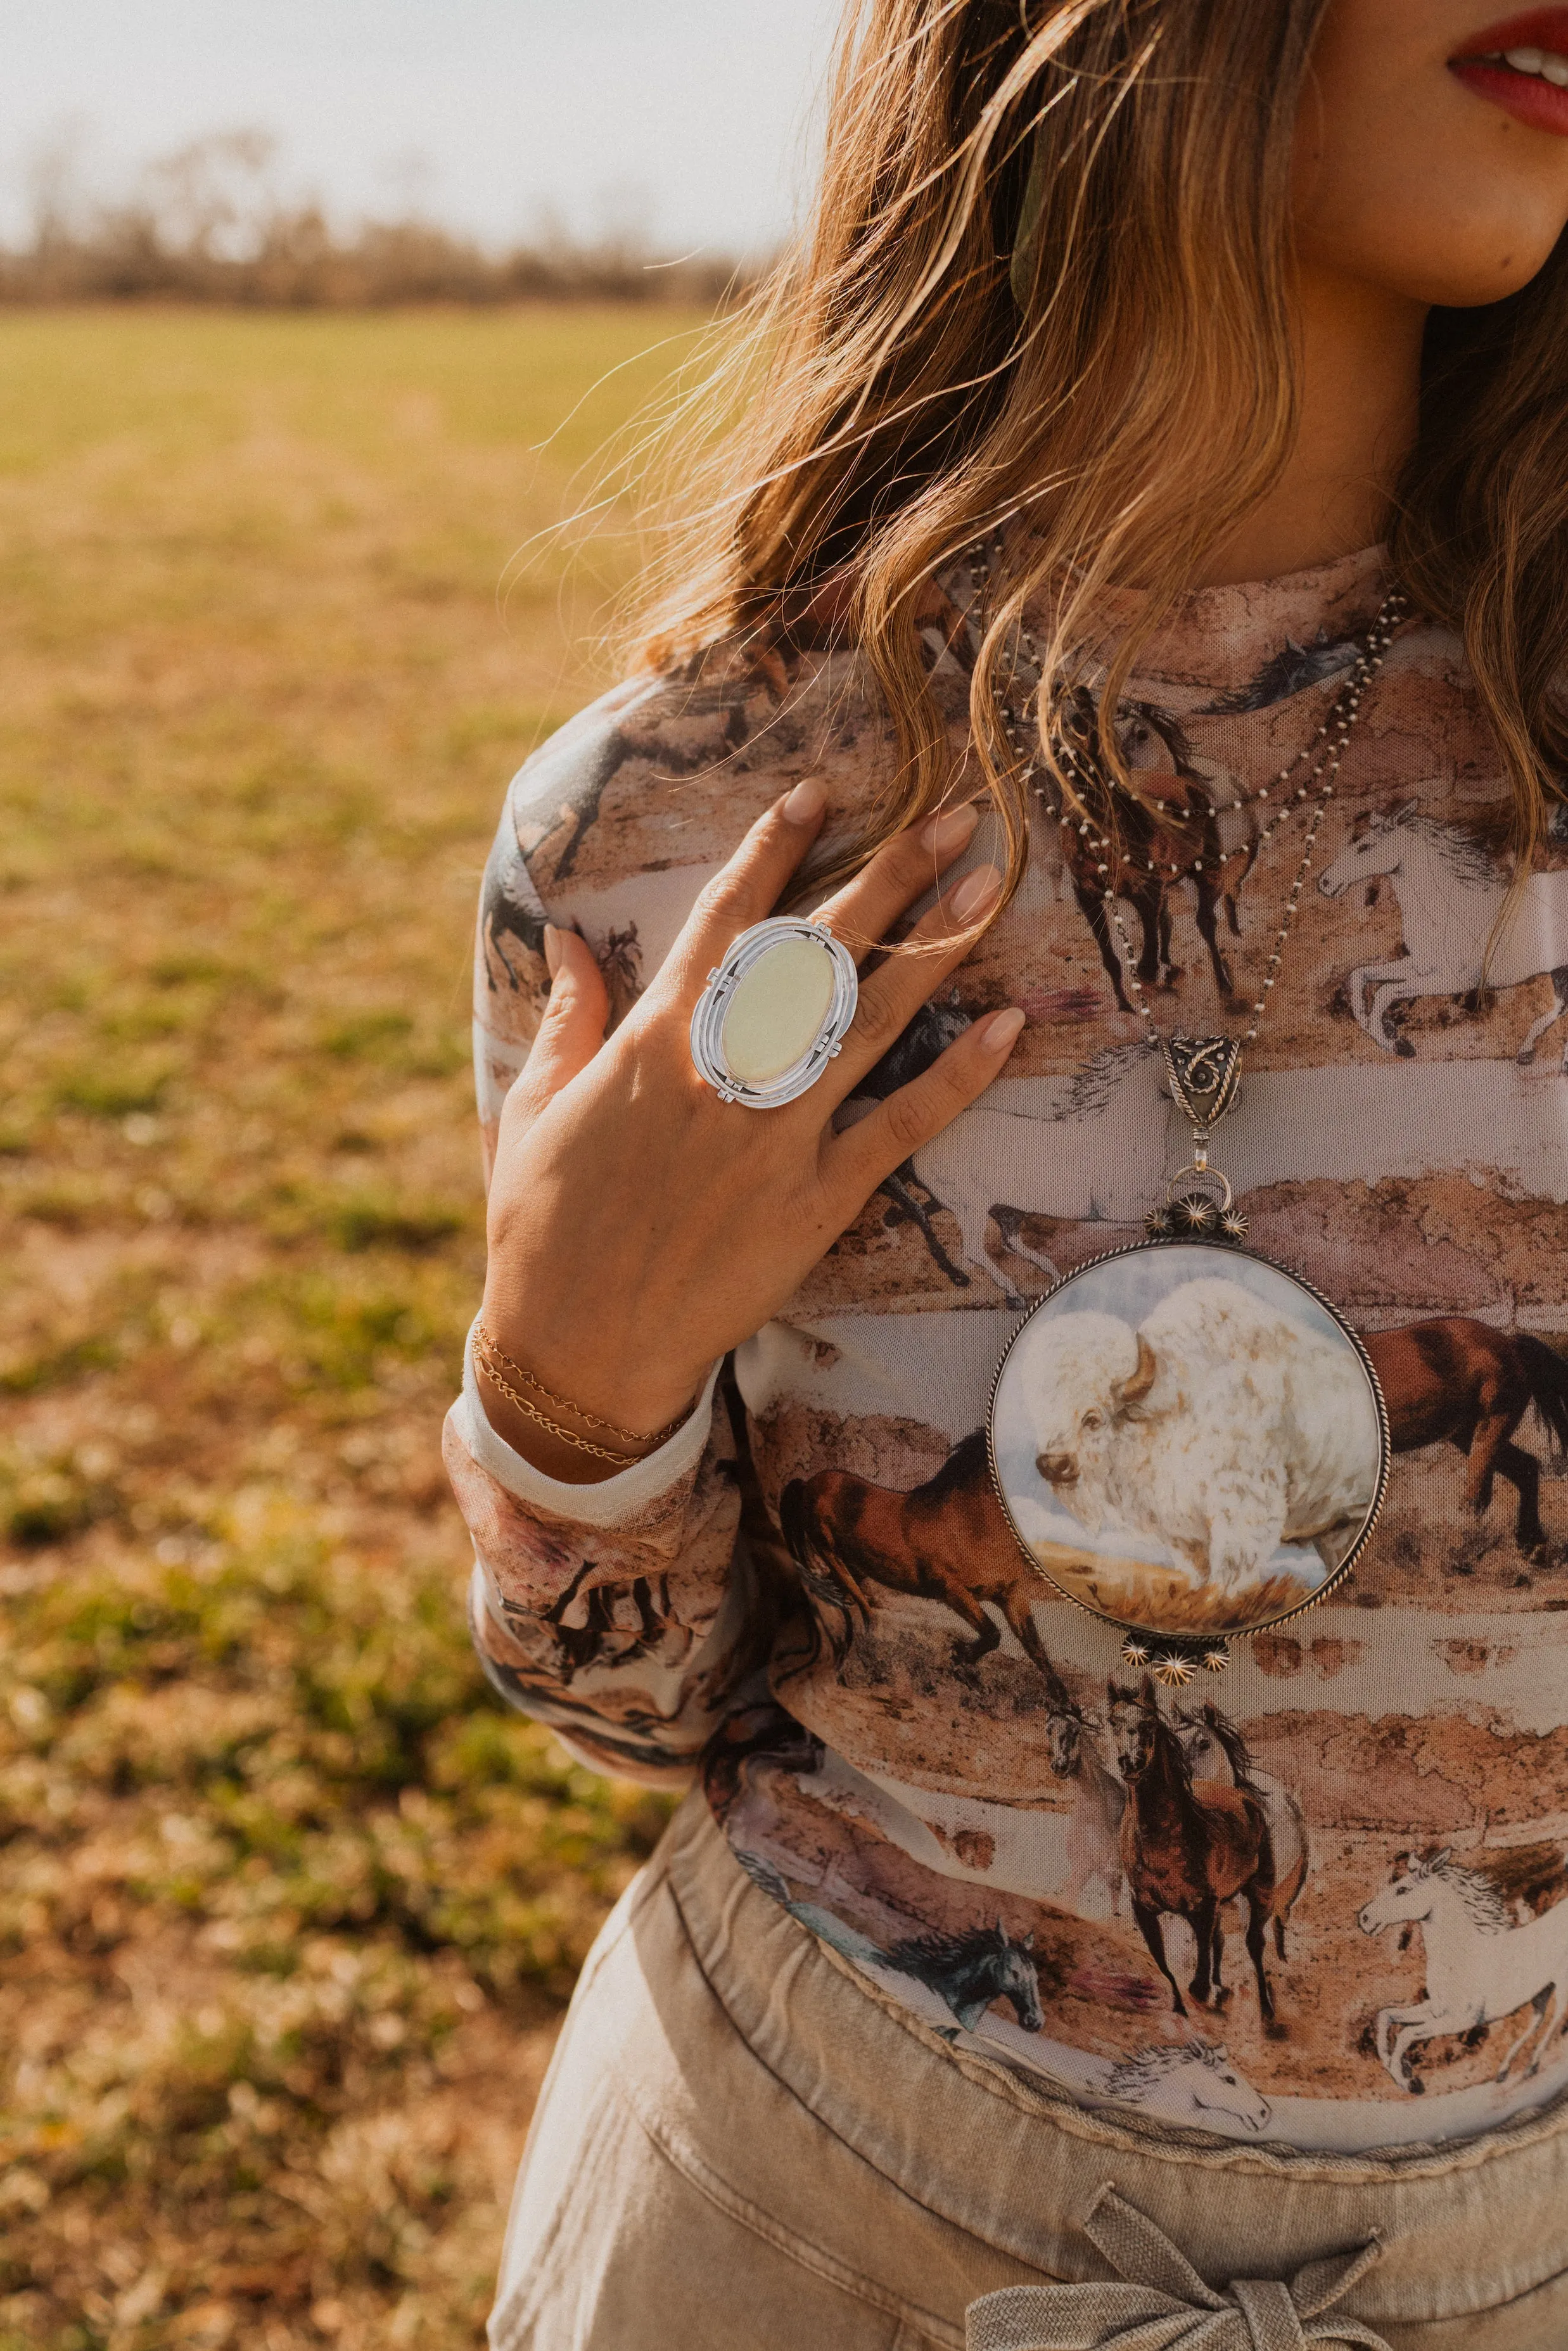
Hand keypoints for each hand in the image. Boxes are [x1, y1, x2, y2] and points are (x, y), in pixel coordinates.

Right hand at [479, 778, 1022, 1480]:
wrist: (576, 1348)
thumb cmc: (542, 1228)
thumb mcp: (532, 1109)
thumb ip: (566, 1017)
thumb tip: (567, 940)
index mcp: (653, 1041)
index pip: (724, 918)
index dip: (774, 850)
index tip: (821, 795)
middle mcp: (724, 1071)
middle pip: (820, 949)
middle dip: (887, 874)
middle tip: (952, 817)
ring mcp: (776, 1134)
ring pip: (870, 1018)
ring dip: (936, 946)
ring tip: (989, 884)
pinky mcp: (817, 1202)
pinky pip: (901, 1125)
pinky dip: (956, 1076)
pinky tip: (1007, 1026)